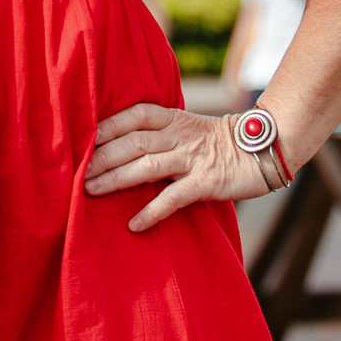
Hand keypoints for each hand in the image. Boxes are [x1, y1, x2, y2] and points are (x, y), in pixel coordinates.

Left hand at [84, 102, 274, 231]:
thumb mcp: (187, 127)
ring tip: (90, 191)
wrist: (263, 149)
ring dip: (115, 179)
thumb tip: (118, 142)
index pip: (134, 115)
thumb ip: (158, 132)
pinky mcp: (207, 182)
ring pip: (147, 166)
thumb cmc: (217, 142)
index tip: (81, 138)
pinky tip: (134, 224)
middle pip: (132, 142)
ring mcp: (193, 158)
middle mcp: (179, 135)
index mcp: (173, 119)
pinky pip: (174, 197)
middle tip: (76, 172)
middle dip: (101, 157)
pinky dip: (152, 211)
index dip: (107, 125)